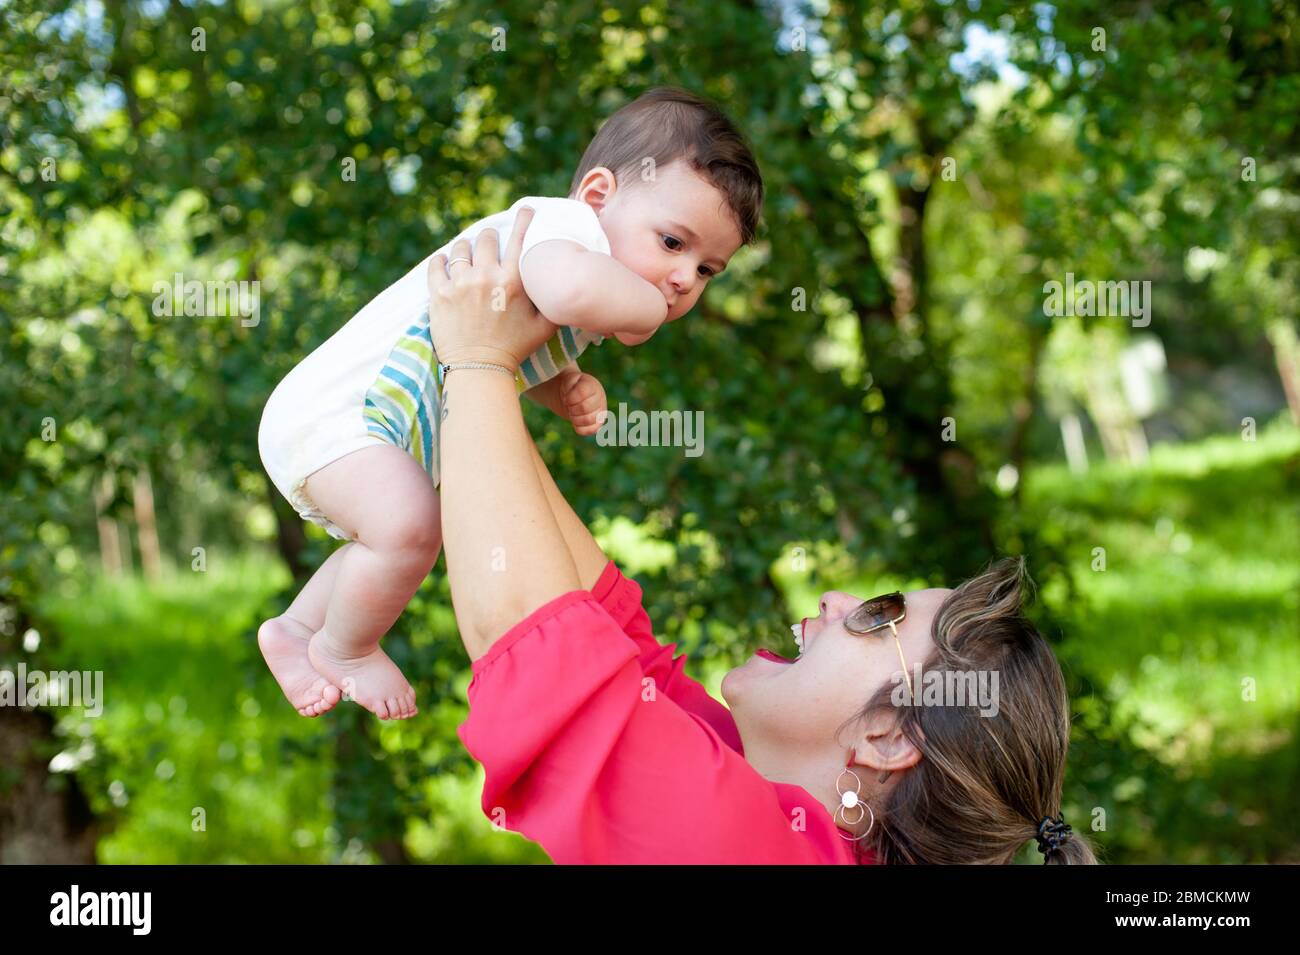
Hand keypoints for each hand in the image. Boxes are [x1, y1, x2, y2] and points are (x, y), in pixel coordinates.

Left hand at [426, 207, 554, 368]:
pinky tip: (444, 262)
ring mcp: (461, 284)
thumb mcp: (545, 327)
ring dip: (465, 248)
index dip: (523, 220)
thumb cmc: (515, 349)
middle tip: (490, 243)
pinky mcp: (439, 294)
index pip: (519, 239)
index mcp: (513, 281)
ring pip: (460, 249)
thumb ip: (554, 303)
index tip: (524, 209)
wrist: (479, 369)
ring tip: (466, 254)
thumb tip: (565, 287)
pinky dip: (440, 261)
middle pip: (487, 238)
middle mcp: (487, 276)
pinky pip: (437, 265)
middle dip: (490, 238)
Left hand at [561, 370, 607, 435]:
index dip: (570, 398)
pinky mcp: (598, 423)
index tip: (566, 398)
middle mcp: (600, 399)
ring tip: (572, 413)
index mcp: (592, 386)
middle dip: (571, 408)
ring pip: (588, 420)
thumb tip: (569, 399)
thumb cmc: (572, 387)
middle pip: (584, 408)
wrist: (575, 395)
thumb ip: (569, 384)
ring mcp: (600, 412)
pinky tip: (575, 422)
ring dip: (575, 418)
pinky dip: (580, 428)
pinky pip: (591, 430)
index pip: (582, 393)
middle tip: (568, 406)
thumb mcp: (568, 380)